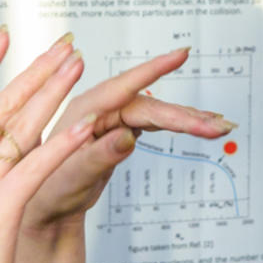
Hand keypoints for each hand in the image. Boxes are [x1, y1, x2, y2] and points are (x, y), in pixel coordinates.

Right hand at [0, 31, 101, 262]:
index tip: (3, 36)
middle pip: (2, 104)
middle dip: (36, 70)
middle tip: (64, 43)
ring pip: (22, 125)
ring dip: (54, 90)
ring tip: (79, 63)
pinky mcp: (2, 206)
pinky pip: (39, 165)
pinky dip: (65, 142)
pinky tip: (89, 123)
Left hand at [19, 45, 235, 231]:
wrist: (43, 208)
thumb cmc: (47, 191)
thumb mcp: (72, 177)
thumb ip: (99, 156)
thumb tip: (128, 137)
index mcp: (85, 111)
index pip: (126, 86)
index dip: (155, 69)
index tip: (181, 54)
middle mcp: (99, 110)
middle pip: (150, 106)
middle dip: (186, 115)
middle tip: (218, 125)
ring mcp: (111, 119)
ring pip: (156, 114)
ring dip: (187, 120)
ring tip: (218, 127)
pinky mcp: (119, 131)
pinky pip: (153, 123)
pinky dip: (177, 126)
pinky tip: (197, 127)